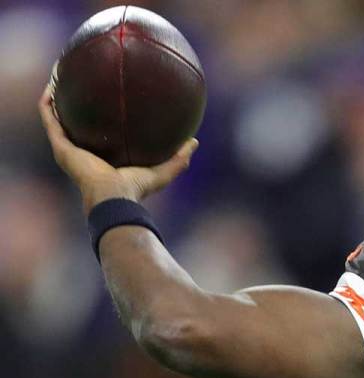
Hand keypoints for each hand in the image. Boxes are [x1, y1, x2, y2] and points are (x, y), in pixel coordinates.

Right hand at [38, 79, 197, 211]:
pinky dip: (48, 102)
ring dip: (54, 97)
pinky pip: (48, 118)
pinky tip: (53, 83)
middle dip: (73, 105)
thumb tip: (195, 141)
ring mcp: (67, 149)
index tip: (103, 100)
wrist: (115, 196)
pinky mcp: (60, 145)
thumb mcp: (163, 171)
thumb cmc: (136, 188)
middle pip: (72, 124)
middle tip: (78, 83)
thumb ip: (179, 157)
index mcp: (100, 158)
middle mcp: (80, 152)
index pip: (97, 136)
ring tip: (58, 75)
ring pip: (54, 117)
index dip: (97, 119)